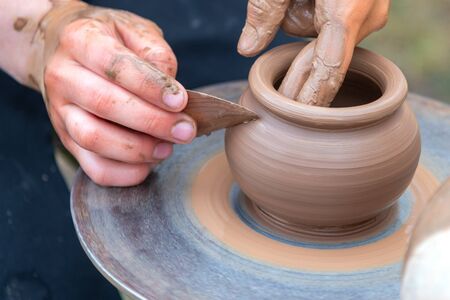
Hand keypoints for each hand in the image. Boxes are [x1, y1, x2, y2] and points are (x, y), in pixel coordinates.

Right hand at [29, 2, 195, 185]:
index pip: (115, 66)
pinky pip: (92, 167)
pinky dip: (124, 173)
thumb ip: (155, 52)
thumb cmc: (109, 41)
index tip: (181, 101)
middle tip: (186, 130)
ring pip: (94, 139)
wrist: (64, 50)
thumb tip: (173, 92)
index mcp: (81, 40)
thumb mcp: (133, 30)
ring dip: (138, 150)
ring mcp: (60, 111)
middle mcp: (63, 76)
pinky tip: (148, 165)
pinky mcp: (67, 139)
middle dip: (153, 122)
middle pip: (105, 105)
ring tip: (168, 148)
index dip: (151, 87)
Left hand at [238, 0, 389, 105]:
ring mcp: (367, 13)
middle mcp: (365, 18)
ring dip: (301, 30)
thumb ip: (263, 11)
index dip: (312, 102)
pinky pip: (331, 27)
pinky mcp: (362, 8)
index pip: (329, 73)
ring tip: (295, 0)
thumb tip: (247, 50)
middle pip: (322, 62)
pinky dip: (312, 19)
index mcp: (347, 12)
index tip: (301, 129)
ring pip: (323, 42)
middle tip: (273, 100)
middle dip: (295, 75)